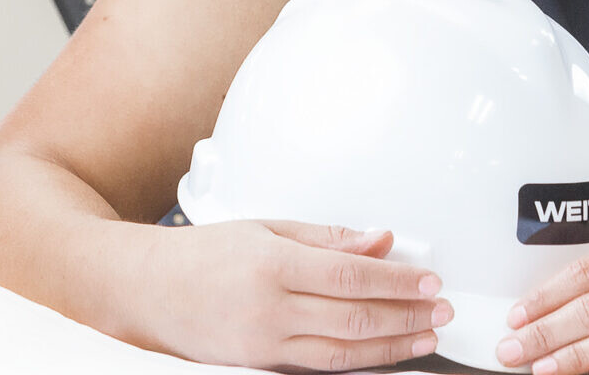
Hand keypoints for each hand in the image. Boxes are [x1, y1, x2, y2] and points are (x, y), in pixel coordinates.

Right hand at [134, 220, 453, 371]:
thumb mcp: (268, 227)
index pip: (352, 276)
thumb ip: (328, 238)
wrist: (147, 291)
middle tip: (441, 313)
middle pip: (353, 318)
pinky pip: (317, 370)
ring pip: (341, 353)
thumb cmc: (204, 254)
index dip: (397, 282)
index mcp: (274, 265)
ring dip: (390, 348)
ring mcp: (263, 347)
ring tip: (425, 339)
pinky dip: (355, 365)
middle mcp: (270, 310)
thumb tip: (379, 241)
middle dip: (405, 318)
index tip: (429, 281)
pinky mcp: (259, 369)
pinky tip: (381, 358)